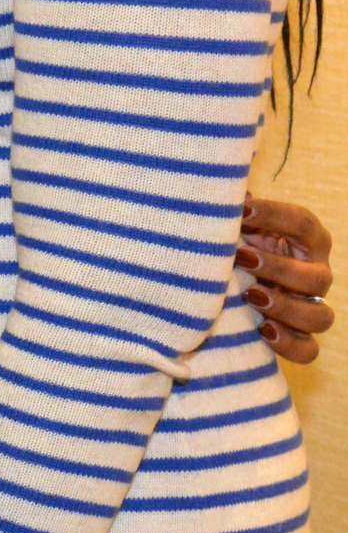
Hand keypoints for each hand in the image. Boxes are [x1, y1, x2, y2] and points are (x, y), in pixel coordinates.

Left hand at [240, 195, 332, 363]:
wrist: (228, 281)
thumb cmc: (236, 241)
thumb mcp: (235, 222)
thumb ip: (230, 205)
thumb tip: (211, 182)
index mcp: (304, 239)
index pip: (302, 223)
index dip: (275, 216)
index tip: (240, 212)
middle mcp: (314, 273)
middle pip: (317, 276)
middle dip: (280, 269)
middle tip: (242, 259)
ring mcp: (309, 307)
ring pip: (320, 317)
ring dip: (287, 308)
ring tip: (252, 297)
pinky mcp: (298, 336)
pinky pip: (308, 350)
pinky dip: (289, 344)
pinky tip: (263, 331)